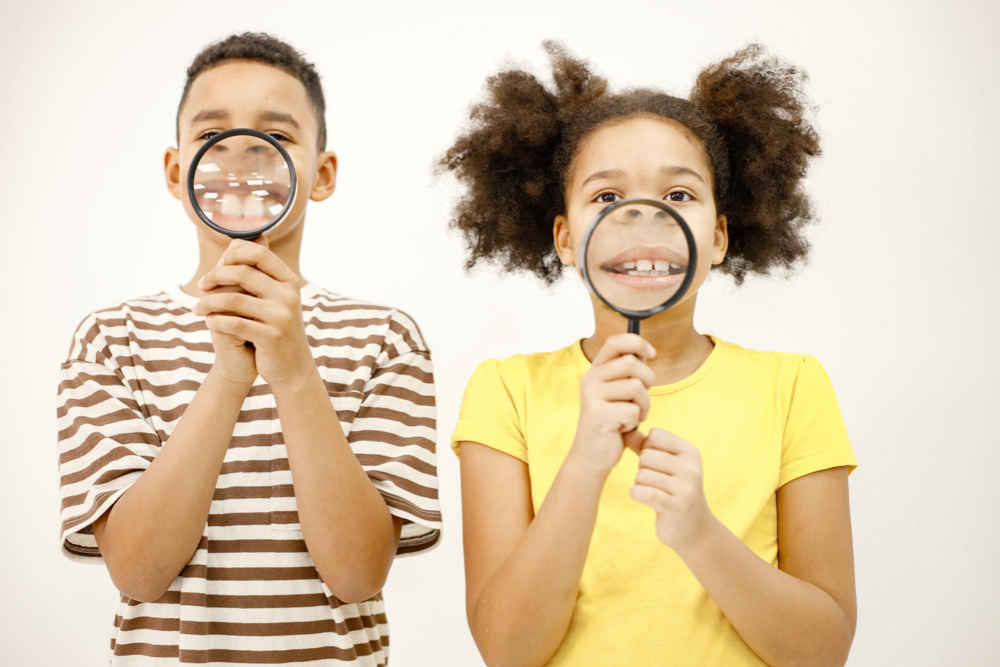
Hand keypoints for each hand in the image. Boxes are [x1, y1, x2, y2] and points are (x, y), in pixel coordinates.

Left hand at [194, 237, 315, 387]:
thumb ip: (260, 273)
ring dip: (208, 303)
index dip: (231, 254)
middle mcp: (289, 295)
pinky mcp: (272, 337)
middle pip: (242, 272)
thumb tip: (241, 240)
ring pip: (233, 299)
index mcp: (289, 280)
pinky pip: (234, 324)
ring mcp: (282, 316)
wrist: (291, 366)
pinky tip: (209, 323)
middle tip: (201, 286)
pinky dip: (216, 322)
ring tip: (197, 309)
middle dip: (214, 277)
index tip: (216, 267)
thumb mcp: (275, 297)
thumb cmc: (275, 328)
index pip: (257, 253)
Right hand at [569, 333, 655, 477]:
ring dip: (643, 404)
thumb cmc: (611, 422)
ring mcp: (592, 397)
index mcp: (595, 370)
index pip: (615, 342)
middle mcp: (590, 380)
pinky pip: (633, 410)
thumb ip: (626, 373)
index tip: (651, 353)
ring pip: (636, 387)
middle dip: (647, 380)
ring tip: (634, 415)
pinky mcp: (599, 416)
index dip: (637, 342)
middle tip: (641, 398)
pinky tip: (623, 428)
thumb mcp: (617, 392)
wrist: (591, 455)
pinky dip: (635, 421)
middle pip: (631, 362)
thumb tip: (644, 351)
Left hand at [629, 428, 715, 553]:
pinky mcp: (675, 507)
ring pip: (642, 475)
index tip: (655, 462)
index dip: (647, 447)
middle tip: (654, 481)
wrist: (694, 529)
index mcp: (690, 453)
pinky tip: (643, 498)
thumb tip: (627, 432)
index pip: (656, 435)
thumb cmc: (673, 491)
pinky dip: (636, 494)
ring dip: (641, 484)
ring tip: (654, 492)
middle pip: (646, 456)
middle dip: (643, 468)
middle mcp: (691, 468)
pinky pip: (642, 492)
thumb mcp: (665, 465)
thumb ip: (645, 446)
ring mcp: (685, 488)